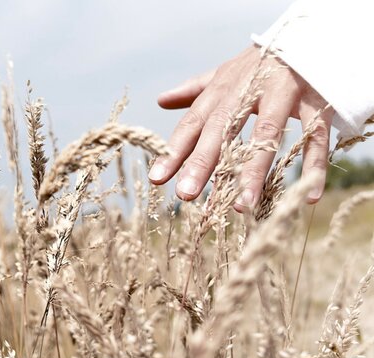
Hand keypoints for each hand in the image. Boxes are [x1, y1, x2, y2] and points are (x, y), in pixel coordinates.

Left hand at [148, 45, 332, 211]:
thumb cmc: (259, 64)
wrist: (309, 36)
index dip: (174, 150)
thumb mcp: (225, 74)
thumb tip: (161, 100)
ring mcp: (284, 94)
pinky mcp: (317, 101)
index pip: (193, 122)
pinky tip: (307, 196)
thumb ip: (194, 90)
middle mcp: (249, 90)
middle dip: (202, 161)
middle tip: (185, 194)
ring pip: (268, 133)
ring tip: (242, 206)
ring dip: (254, 170)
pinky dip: (314, 164)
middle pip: (222, 128)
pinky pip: (316, 135)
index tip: (157, 178)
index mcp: (223, 89)